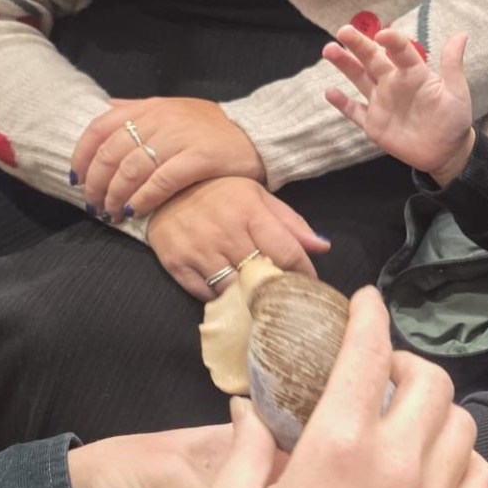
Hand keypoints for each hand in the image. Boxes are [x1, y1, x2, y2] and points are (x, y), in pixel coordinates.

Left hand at [72, 97, 266, 219]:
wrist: (257, 133)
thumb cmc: (212, 127)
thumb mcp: (173, 109)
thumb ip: (138, 109)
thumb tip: (104, 107)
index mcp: (150, 107)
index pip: (101, 128)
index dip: (82, 156)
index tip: (77, 179)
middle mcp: (161, 119)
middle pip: (112, 153)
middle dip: (97, 184)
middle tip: (94, 205)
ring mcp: (180, 138)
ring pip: (132, 169)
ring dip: (116, 196)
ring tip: (112, 214)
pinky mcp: (199, 158)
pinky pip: (160, 181)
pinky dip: (142, 199)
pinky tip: (136, 211)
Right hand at [146, 176, 327, 299]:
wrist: (165, 188)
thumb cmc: (221, 193)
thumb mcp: (258, 197)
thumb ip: (291, 223)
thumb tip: (323, 247)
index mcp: (250, 211)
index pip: (286, 252)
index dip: (303, 272)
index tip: (309, 283)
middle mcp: (225, 231)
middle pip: (261, 275)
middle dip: (276, 288)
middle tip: (284, 295)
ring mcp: (199, 249)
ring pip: (234, 290)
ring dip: (247, 297)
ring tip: (257, 297)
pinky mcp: (177, 263)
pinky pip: (206, 295)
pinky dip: (220, 298)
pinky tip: (228, 292)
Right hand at [196, 289, 487, 487]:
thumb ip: (241, 451)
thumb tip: (248, 410)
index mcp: (337, 446)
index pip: (368, 352)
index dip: (369, 315)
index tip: (366, 301)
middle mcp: (397, 464)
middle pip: (430, 379)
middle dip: (405, 364)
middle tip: (378, 375)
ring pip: (462, 422)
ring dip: (436, 410)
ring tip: (406, 418)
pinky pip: (482, 476)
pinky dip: (464, 460)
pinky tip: (434, 468)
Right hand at [323, 26, 476, 185]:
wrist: (447, 152)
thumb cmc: (454, 119)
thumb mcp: (456, 92)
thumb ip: (452, 65)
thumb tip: (461, 34)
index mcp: (413, 73)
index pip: (400, 51)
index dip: (392, 41)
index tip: (382, 35)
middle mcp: (393, 83)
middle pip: (372, 60)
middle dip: (357, 45)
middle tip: (343, 31)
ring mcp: (381, 102)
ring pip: (359, 79)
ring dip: (345, 65)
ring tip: (329, 49)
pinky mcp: (374, 124)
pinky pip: (355, 111)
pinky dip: (342, 103)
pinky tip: (330, 91)